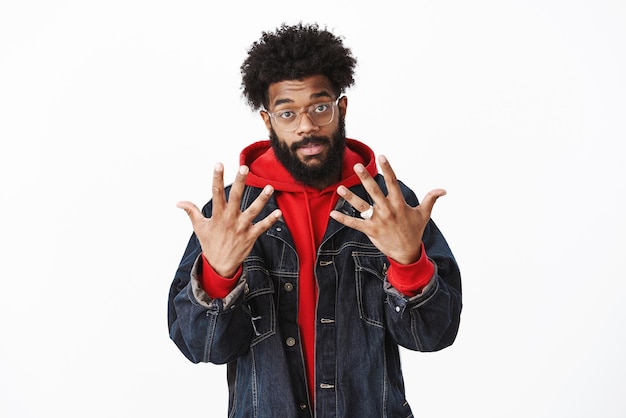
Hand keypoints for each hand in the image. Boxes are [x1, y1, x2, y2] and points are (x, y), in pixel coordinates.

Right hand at [176, 163, 281, 276]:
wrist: (220, 265)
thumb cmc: (210, 243)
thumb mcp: (199, 227)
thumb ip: (192, 212)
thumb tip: (179, 202)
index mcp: (217, 215)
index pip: (216, 193)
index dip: (217, 178)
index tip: (219, 164)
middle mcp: (230, 219)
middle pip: (235, 197)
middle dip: (240, 182)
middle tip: (244, 168)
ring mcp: (241, 228)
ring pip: (253, 211)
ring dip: (262, 199)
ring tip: (269, 187)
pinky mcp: (251, 236)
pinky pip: (262, 227)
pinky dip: (271, 220)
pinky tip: (278, 212)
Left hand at [329, 155, 445, 264]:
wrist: (407, 252)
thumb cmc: (414, 231)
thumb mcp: (424, 214)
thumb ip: (430, 199)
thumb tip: (443, 190)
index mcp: (399, 204)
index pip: (393, 182)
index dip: (388, 169)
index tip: (382, 157)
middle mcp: (388, 210)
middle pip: (375, 191)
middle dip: (366, 178)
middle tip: (358, 165)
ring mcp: (378, 221)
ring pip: (362, 206)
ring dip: (350, 197)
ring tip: (340, 187)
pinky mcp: (370, 230)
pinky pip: (355, 224)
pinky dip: (343, 219)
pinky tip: (332, 214)